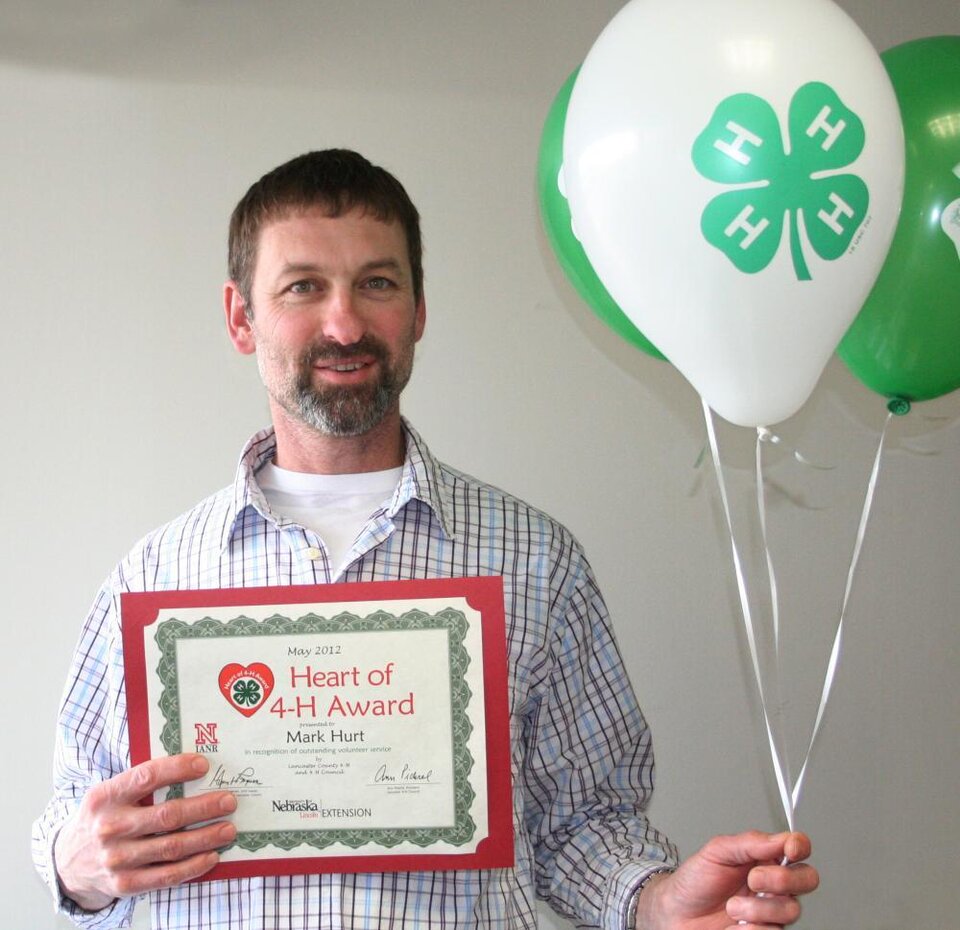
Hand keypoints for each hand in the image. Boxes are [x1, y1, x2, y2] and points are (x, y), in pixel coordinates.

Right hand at [54, 754, 236, 910]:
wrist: (67, 863)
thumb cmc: (102, 818)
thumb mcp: (110, 794)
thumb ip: (141, 782)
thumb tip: (193, 768)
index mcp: (105, 797)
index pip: (146, 776)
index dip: (177, 769)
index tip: (204, 765)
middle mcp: (109, 828)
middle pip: (167, 816)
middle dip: (204, 807)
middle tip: (229, 800)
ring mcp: (116, 859)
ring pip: (172, 847)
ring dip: (206, 837)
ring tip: (229, 829)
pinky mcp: (125, 884)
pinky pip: (166, 875)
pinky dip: (193, 866)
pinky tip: (211, 856)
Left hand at [636, 831, 818, 929]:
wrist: (677, 914)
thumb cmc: (695, 881)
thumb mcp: (717, 851)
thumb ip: (749, 843)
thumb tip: (780, 837)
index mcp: (764, 859)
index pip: (797, 849)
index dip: (800, 846)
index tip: (791, 848)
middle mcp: (774, 885)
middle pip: (807, 879)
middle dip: (782, 879)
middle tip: (754, 879)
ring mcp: (772, 912)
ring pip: (790, 910)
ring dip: (757, 908)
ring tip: (731, 907)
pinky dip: (749, 928)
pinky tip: (733, 925)